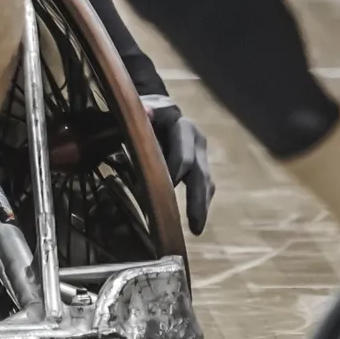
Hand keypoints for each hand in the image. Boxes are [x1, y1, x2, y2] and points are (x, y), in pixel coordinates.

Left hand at [145, 96, 214, 234]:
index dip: (172, 175)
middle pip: (199, 172)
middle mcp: (195, 139)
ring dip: (201, 205)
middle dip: (197, 199)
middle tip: (195, 225)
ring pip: (206, 181)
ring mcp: (199, 152)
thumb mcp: (133, 114)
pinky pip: (204, 186)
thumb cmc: (138, 115)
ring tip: (196, 229)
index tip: (157, 195)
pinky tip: (195, 223)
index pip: (182, 156)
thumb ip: (136, 116)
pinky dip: (201, 203)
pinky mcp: (200, 164)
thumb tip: (147, 112)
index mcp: (180, 125)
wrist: (154, 109)